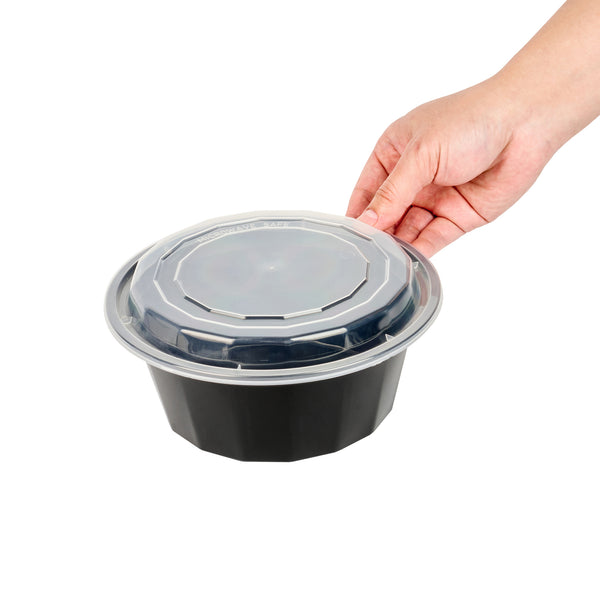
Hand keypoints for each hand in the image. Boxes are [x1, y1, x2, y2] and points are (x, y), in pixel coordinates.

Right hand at [346, 79, 553, 256]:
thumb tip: (366, 221)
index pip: (367, 191)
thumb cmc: (471, 121)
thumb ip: (392, 192)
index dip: (357, 214)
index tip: (347, 238)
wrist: (525, 124)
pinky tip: (408, 262)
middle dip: (377, 233)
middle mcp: (413, 178)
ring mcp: (434, 199)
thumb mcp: (421, 154)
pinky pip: (432, 238)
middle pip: (386, 215)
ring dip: (397, 245)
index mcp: (395, 153)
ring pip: (408, 229)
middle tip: (365, 256)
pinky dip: (420, 251)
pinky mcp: (456, 217)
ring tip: (384, 262)